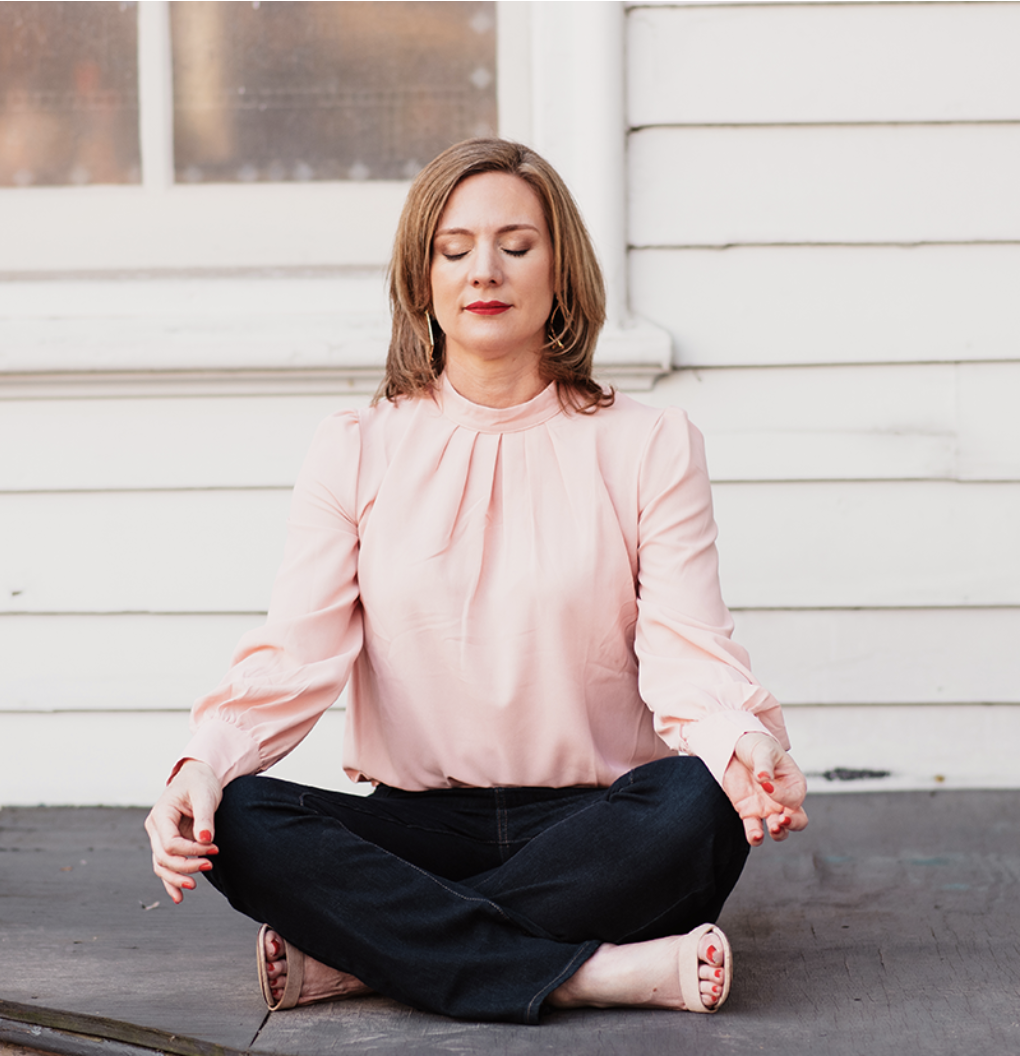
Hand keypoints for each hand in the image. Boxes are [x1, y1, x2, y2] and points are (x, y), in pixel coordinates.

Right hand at [144, 759, 221, 903]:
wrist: (198, 776)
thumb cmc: (201, 782)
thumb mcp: (206, 795)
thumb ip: (204, 817)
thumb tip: (204, 840)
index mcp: (161, 814)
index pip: (170, 844)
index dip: (190, 852)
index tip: (213, 849)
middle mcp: (156, 828)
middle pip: (163, 857)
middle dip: (185, 866)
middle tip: (209, 865)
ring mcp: (160, 837)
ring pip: (161, 865)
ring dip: (177, 877)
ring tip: (194, 886)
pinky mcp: (168, 843)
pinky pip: (165, 865)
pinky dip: (170, 880)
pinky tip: (178, 896)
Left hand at [721, 732, 807, 846]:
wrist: (735, 749)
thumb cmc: (757, 747)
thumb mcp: (763, 749)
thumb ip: (764, 764)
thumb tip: (763, 777)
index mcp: (793, 783)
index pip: (794, 797)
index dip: (782, 795)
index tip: (766, 784)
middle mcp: (783, 800)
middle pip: (798, 820)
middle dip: (793, 824)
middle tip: (781, 820)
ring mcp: (767, 808)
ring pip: (779, 830)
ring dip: (778, 833)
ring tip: (771, 829)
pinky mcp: (749, 812)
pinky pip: (754, 830)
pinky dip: (755, 837)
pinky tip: (755, 836)